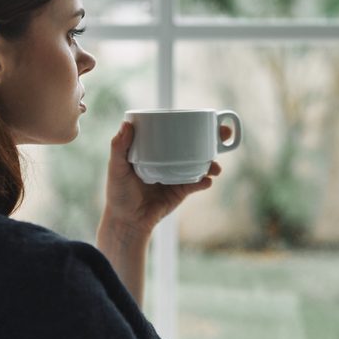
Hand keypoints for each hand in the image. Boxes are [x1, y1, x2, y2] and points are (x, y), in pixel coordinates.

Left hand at [99, 121, 228, 239]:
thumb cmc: (118, 194)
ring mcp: (177, 175)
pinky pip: (196, 184)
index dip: (190, 122)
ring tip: (215, 167)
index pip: (174, 131)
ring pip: (199, 164)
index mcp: (155, 150)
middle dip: (213, 139)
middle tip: (223, 133)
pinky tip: (207, 181)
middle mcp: (168, 160)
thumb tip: (126, 124)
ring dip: (211, 163)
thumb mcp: (116, 168)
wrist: (127, 222)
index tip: (203, 116)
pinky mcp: (181, 191)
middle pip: (194, 145)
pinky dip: (204, 182)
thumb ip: (119, 147)